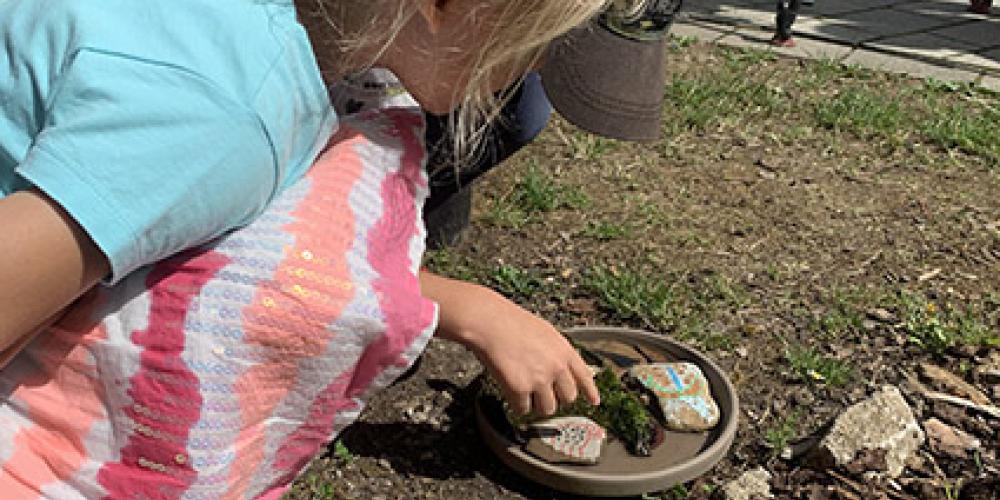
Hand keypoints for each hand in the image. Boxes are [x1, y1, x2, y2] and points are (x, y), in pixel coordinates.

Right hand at [419, 271, 598, 415]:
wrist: (489, 322)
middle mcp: (556, 367)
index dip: (590, 392)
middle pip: (568, 398)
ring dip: (537, 404)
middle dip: (557, 397)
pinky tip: (512, 393)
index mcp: (564, 351)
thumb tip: (563, 369)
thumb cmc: (512, 323)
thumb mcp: (545, 332)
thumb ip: (558, 352)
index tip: (594, 402)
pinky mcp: (520, 389)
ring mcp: (539, 379)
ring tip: (526, 392)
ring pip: (547, 408)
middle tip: (544, 393)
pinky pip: (523, 409)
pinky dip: (517, 404)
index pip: (584, 376)